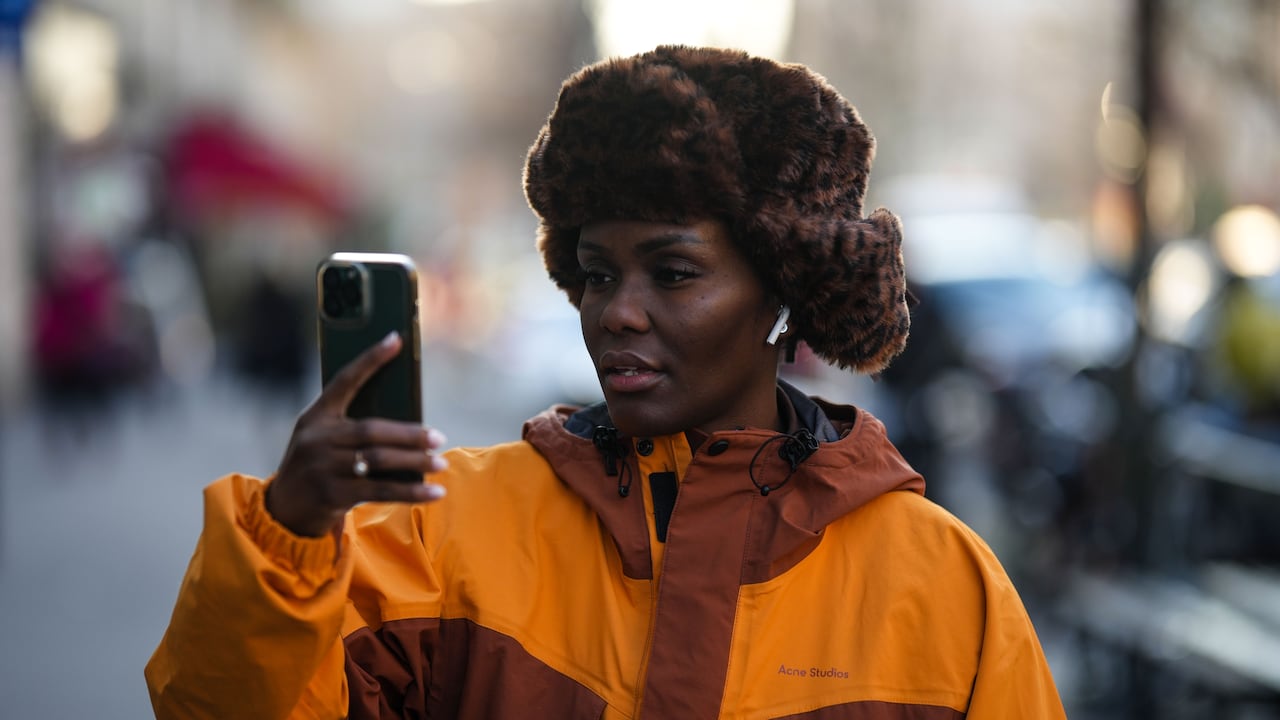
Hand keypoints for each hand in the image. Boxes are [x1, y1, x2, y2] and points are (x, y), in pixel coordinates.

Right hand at [266, 332, 447, 536]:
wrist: (283, 510)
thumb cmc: (316, 467)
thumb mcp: (322, 440)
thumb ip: (352, 428)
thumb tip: (409, 426)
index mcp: (316, 417)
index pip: (345, 380)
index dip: (370, 359)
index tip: (396, 339)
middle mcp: (317, 438)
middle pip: (372, 430)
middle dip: (409, 434)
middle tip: (439, 438)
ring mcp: (323, 467)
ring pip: (378, 460)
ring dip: (414, 462)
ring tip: (440, 463)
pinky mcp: (332, 494)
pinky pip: (380, 490)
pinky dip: (411, 491)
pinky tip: (434, 492)